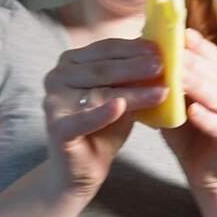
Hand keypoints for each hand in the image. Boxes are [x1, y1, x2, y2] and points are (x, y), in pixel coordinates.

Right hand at [43, 38, 167, 196]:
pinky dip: (102, 114)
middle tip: (163, 66)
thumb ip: (132, 76)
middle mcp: (57, 76)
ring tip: (162, 92)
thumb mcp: (122, 96)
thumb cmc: (104, 128)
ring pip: (100, 93)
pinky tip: (120, 107)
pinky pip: (83, 119)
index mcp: (71, 62)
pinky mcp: (56, 127)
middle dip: (136, 67)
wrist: (83, 168)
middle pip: (103, 69)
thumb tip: (160, 51)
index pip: (106, 49)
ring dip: (134, 92)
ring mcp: (53, 101)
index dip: (134, 48)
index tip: (161, 49)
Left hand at [161, 29, 216, 193]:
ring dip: (197, 85)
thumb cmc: (188, 132)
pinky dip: (207, 118)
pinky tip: (192, 112)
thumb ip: (169, 78)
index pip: (209, 52)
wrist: (205, 173)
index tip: (170, 33)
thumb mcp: (176, 100)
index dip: (191, 43)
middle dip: (189, 61)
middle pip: (213, 70)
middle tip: (165, 53)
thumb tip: (143, 47)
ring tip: (176, 78)